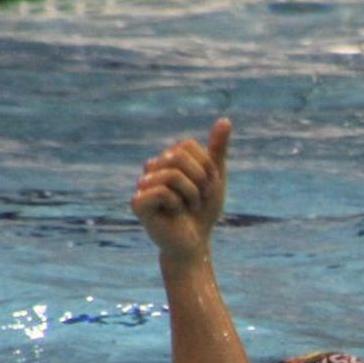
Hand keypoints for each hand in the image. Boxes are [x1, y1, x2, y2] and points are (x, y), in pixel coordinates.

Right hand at [130, 117, 231, 259]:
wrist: (194, 243)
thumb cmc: (203, 212)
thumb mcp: (215, 178)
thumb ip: (217, 150)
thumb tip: (225, 119)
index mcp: (167, 160)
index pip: (186, 144)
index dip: (205, 166)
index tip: (207, 186)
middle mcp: (151, 168)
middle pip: (177, 156)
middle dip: (199, 180)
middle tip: (199, 199)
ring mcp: (142, 185)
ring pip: (172, 173)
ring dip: (191, 193)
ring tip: (189, 207)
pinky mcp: (137, 203)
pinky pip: (162, 191)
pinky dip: (177, 204)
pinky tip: (175, 214)